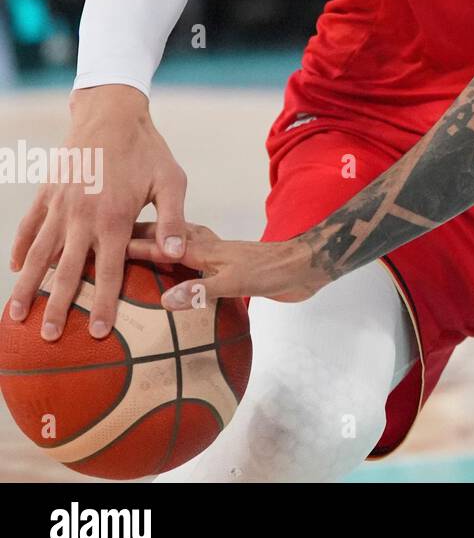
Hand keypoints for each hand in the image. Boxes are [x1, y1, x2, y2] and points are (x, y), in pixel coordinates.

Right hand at [7, 86, 188, 339]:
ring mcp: (59, 205)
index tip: (99, 332)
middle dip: (58, 307)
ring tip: (15, 316)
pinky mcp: (47, 193)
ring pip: (39, 253)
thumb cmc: (148, 150)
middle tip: (50, 337)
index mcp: (114, 217)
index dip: (104, 303)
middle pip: (66, 271)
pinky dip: (20, 248)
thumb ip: (173, 220)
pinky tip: (16, 269)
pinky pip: (28, 226)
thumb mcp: (171, 181)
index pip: (109, 270)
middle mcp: (80, 216)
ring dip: (27, 286)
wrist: (112, 113)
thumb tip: (176, 255)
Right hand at [127, 224, 322, 306]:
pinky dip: (178, 263)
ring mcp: (219, 257)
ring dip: (159, 247)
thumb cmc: (272, 271)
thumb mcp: (237, 283)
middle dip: (140, 237)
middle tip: (110, 240)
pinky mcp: (229, 268)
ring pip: (180, 247)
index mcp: (205, 250)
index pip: (161, 246)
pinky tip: (174, 274)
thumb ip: (202, 291)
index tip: (103, 246)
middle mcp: (208, 249)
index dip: (133, 246)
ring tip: (134, 250)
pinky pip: (194, 263)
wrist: (306, 266)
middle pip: (167, 240)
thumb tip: (165, 300)